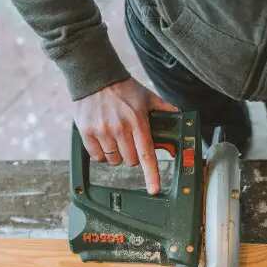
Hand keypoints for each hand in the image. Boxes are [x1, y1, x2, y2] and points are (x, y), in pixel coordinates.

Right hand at [74, 77, 177, 194]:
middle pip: (130, 161)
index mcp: (137, 122)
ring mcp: (102, 131)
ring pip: (114, 160)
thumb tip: (180, 115)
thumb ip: (164, 108)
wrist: (95, 76)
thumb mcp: (147, 96)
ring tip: (115, 138)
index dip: (152, 175)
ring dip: (116, 155)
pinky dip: (101, 153)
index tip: (154, 189)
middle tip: (129, 140)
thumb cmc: (123, 88)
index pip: (146, 154)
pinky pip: (97, 157)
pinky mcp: (87, 133)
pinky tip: (103, 139)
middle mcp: (120, 128)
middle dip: (132, 155)